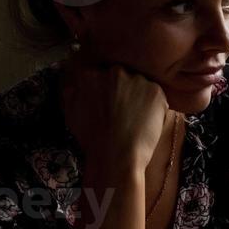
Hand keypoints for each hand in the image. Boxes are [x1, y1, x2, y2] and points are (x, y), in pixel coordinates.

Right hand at [61, 59, 168, 173]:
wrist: (116, 156)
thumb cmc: (92, 140)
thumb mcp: (71, 113)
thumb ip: (72, 91)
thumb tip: (74, 82)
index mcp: (91, 75)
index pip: (102, 73)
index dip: (107, 89)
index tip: (110, 102)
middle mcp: (114, 72)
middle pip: (122, 76)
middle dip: (123, 90)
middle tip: (123, 112)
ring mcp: (137, 80)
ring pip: (141, 85)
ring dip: (140, 97)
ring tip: (135, 119)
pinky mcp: (155, 91)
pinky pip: (157, 96)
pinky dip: (154, 107)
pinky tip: (145, 123)